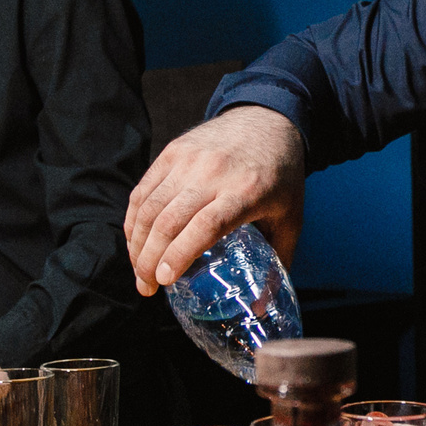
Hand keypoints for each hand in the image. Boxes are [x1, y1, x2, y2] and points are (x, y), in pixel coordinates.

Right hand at [124, 106, 306, 295]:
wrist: (268, 119)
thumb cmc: (281, 175)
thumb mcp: (291, 217)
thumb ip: (279, 260)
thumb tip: (260, 306)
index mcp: (246, 191)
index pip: (205, 225)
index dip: (179, 254)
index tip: (164, 280)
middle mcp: (213, 173)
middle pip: (169, 221)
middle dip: (149, 260)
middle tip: (146, 287)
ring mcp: (188, 160)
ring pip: (149, 207)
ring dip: (137, 244)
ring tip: (139, 271)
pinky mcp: (172, 151)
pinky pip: (143, 190)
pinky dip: (133, 220)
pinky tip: (135, 242)